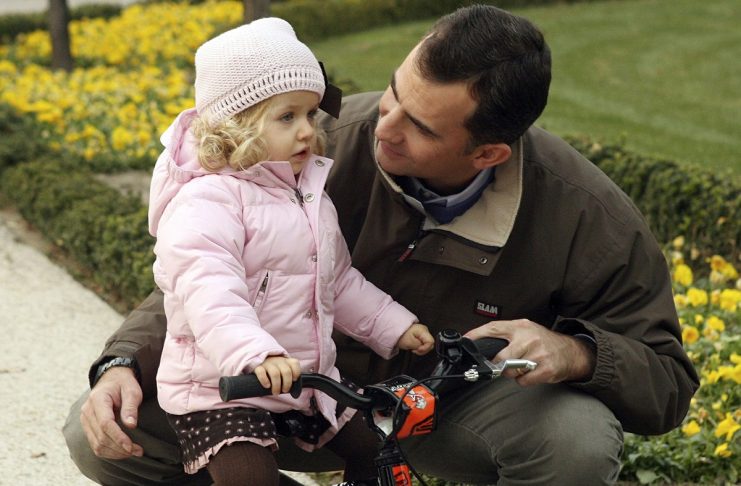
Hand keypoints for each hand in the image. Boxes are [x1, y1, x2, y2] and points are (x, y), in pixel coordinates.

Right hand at [80, 366, 143, 458]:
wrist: (112, 379)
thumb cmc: (124, 384)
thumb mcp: (132, 390)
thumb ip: (130, 407)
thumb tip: (131, 425)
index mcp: (97, 399)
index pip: (105, 424)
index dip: (118, 437)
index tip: (131, 446)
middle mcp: (87, 411)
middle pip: (100, 437)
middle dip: (120, 448)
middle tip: (139, 451)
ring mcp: (85, 420)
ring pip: (96, 445)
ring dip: (115, 453)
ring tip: (133, 452)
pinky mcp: (88, 428)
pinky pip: (95, 445)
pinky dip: (109, 452)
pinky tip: (123, 452)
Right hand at [253, 356, 300, 394]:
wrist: (257, 361)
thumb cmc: (273, 370)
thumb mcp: (282, 369)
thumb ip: (288, 375)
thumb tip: (295, 391)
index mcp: (285, 361)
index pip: (294, 363)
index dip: (296, 372)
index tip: (294, 380)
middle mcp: (278, 360)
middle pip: (286, 371)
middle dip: (287, 384)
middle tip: (284, 390)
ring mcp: (267, 363)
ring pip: (275, 373)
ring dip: (277, 385)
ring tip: (276, 392)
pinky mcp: (257, 366)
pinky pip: (261, 372)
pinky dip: (265, 380)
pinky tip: (267, 386)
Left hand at [397, 323, 434, 355]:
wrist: (395, 331)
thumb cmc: (401, 335)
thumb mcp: (410, 342)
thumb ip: (419, 346)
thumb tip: (423, 349)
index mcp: (423, 331)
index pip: (431, 342)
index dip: (425, 348)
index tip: (418, 350)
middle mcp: (425, 330)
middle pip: (430, 344)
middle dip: (423, 350)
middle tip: (414, 350)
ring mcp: (423, 333)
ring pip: (427, 345)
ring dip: (421, 349)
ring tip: (413, 348)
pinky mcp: (420, 336)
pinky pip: (423, 344)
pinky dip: (419, 347)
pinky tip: (414, 347)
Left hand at [465, 319, 595, 384]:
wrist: (571, 352)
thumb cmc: (544, 341)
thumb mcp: (526, 330)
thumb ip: (508, 334)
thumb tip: (483, 344)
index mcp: (521, 326)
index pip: (493, 328)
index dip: (477, 335)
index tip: (466, 340)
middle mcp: (529, 338)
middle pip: (500, 357)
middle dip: (496, 364)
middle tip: (499, 365)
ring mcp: (538, 354)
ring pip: (510, 371)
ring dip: (512, 373)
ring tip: (521, 366)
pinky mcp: (545, 370)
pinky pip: (523, 381)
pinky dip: (524, 380)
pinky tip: (531, 373)